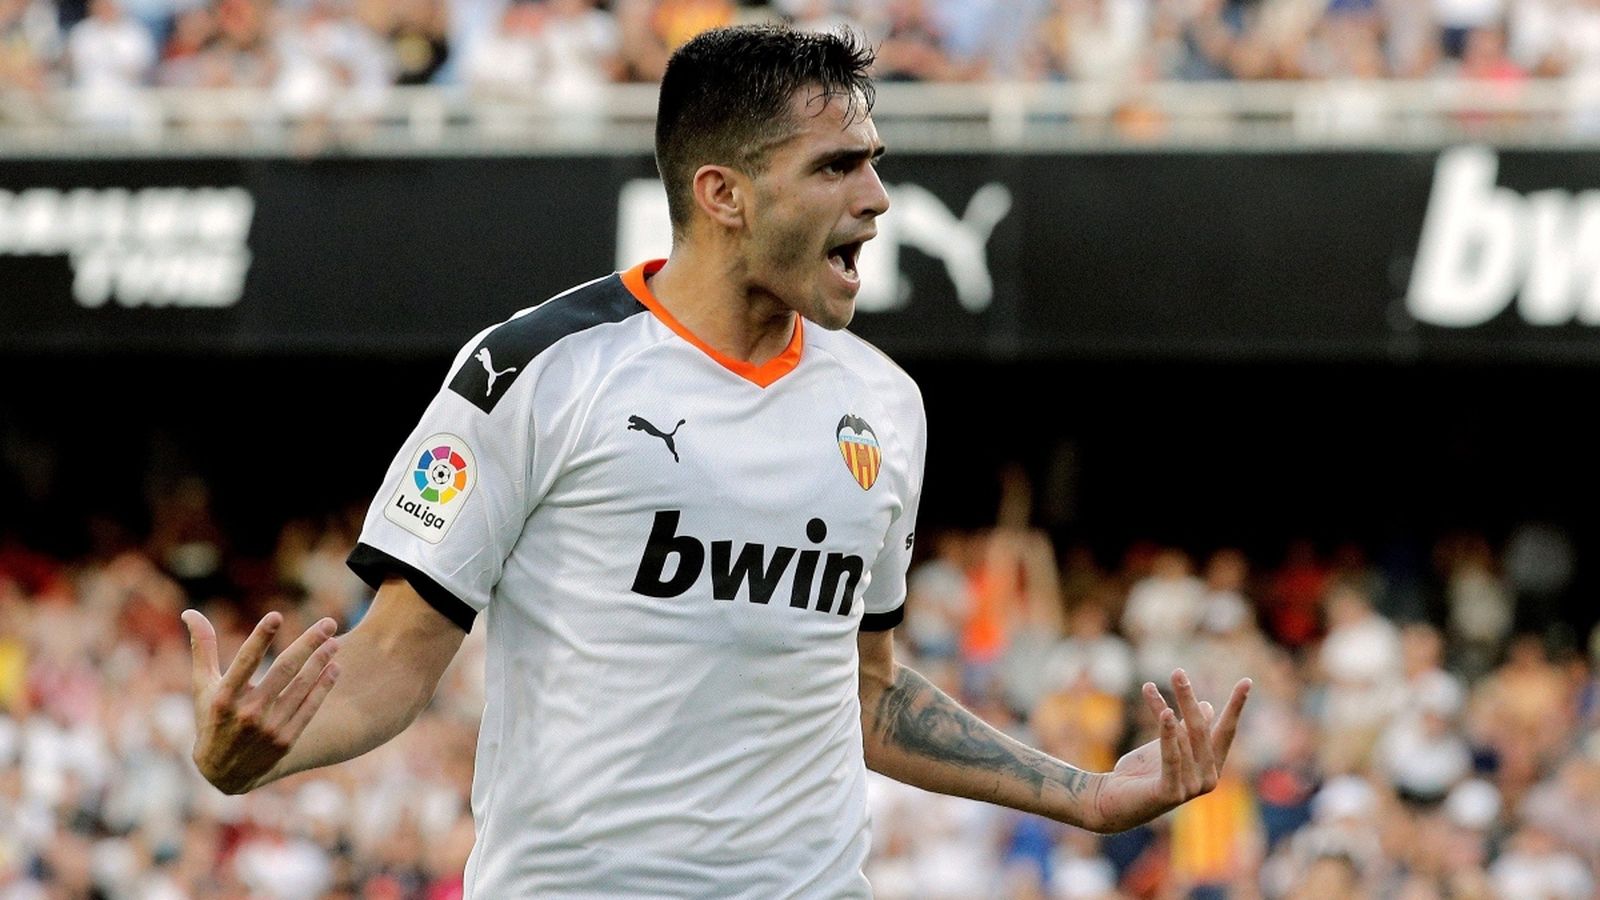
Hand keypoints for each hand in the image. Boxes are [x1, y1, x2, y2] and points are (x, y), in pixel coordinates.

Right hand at [181, 609, 341, 794]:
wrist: (224, 773)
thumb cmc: (212, 720)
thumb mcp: (202, 687)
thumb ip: (203, 649)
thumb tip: (190, 611)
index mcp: (224, 697)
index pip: (245, 661)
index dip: (261, 638)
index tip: (277, 616)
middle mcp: (248, 712)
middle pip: (284, 669)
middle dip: (309, 643)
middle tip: (329, 624)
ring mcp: (269, 728)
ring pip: (302, 687)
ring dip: (321, 661)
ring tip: (335, 642)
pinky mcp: (286, 740)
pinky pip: (310, 708)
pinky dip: (323, 686)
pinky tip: (334, 667)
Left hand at [1091, 670, 1249, 832]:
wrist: (1113, 799)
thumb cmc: (1143, 772)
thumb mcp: (1170, 745)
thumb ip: (1189, 729)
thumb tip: (1207, 706)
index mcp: (1211, 766)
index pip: (1226, 730)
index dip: (1236, 706)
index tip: (1247, 680)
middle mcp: (1208, 779)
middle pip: (1201, 729)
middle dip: (1188, 699)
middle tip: (1177, 672)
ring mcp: (1192, 789)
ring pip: (1181, 739)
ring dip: (1161, 709)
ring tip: (1147, 686)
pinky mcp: (1171, 793)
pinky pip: (1171, 757)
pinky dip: (1168, 734)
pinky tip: (1165, 712)